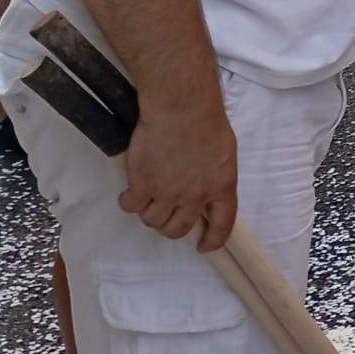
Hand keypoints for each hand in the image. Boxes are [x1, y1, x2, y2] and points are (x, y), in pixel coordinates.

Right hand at [120, 96, 238, 250]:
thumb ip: (216, 176)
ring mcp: (167, 193)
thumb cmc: (206, 120)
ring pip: (153, 220)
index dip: (213, 240)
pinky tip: (130, 192)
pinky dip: (129, 202)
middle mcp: (195, 197)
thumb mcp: (225, 152)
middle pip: (178, 229)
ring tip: (148, 197)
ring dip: (149, 212)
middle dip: (171, 227)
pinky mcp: (143, 185)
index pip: (222, 225)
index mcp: (222, 187)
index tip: (203, 245)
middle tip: (166, 214)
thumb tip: (206, 189)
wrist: (181, 107)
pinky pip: (131, 206)